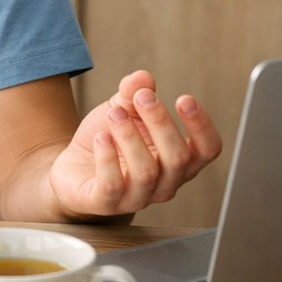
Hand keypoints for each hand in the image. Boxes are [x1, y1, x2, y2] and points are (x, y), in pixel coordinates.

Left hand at [47, 70, 221, 218]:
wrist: (73, 169)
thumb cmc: (110, 140)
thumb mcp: (122, 110)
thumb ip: (133, 94)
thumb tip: (142, 78)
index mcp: (179, 160)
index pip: (207, 150)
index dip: (202, 126)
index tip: (184, 99)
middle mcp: (165, 183)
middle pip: (178, 158)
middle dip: (160, 122)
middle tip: (142, 96)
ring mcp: (137, 197)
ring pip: (146, 172)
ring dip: (130, 137)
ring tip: (115, 114)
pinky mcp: (106, 203)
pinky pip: (113, 185)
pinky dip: (107, 158)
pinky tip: (101, 137)